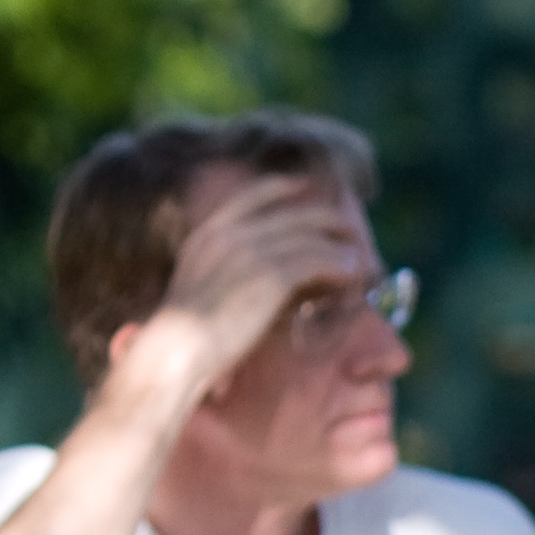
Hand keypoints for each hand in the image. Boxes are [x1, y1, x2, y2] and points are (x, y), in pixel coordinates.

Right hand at [134, 174, 372, 385]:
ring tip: (357, 262)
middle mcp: (229, 234)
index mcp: (208, 234)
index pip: (251, 197)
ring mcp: (250, 251)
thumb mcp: (202, 288)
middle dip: (326, 220)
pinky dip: (340, 266)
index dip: (280, 187)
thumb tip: (269, 275)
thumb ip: (229, 270)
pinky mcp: (271, 275)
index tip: (303, 185)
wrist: (177, 349)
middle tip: (348, 230)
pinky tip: (351, 275)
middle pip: (293, 216)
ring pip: (311, 239)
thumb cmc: (188, 335)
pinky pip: (318, 261)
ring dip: (339, 249)